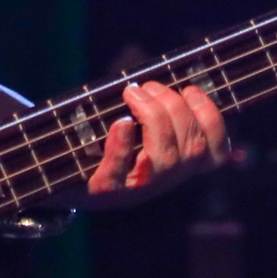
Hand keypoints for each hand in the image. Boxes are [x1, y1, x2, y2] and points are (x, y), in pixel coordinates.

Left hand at [82, 80, 228, 208]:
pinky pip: (119, 172)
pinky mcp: (103, 191)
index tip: (191, 91)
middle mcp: (163, 181)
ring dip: (153, 115)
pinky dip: (123, 145)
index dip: (212, 119)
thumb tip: (185, 86)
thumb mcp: (138, 132)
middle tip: (147, 87)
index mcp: (177, 166)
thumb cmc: (105, 145)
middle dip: (174, 106)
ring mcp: (135, 189)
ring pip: (165, 157)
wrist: (60, 180)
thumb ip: (160, 113)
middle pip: (192, 147)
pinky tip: (121, 122)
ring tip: (132, 94)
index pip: (216, 153)